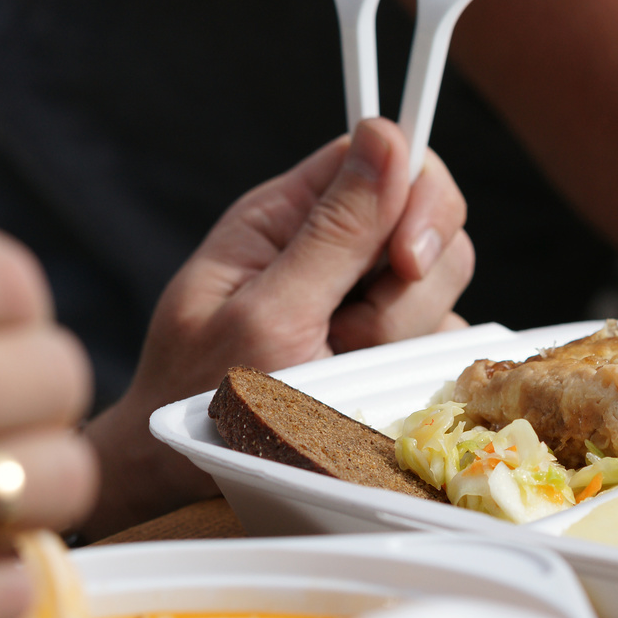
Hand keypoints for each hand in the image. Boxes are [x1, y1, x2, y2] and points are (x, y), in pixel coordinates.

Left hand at [82, 118, 473, 537]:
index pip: (379, 155)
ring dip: (401, 338)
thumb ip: (333, 234)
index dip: (414, 194)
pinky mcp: (386, 349)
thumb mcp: (263, 315)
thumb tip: (386, 137)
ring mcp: (363, 300)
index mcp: (285, 217)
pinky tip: (362, 394)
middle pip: (428, 221)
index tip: (407, 258)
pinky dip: (413, 371)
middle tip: (349, 337)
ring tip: (336, 374)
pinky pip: (439, 340)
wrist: (178, 481)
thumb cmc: (197, 397)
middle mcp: (330, 249)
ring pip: (440, 286)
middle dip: (409, 287)